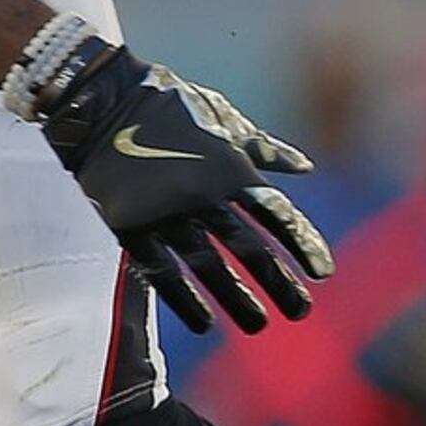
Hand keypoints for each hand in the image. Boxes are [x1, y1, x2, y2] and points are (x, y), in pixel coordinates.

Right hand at [35, 45, 333, 333]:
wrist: (101, 101)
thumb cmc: (171, 105)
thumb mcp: (225, 120)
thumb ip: (265, 149)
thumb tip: (306, 167)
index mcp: (231, 168)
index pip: (277, 215)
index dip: (302, 245)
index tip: (323, 274)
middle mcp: (204, 194)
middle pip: (249, 249)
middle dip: (279, 282)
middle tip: (301, 312)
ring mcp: (166, 213)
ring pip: (209, 267)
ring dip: (237, 299)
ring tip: (259, 324)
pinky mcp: (131, 227)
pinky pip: (163, 272)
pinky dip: (184, 300)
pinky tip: (204, 323)